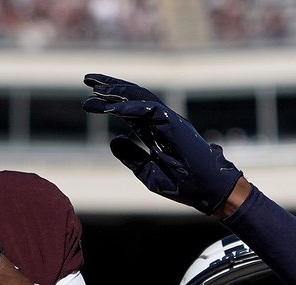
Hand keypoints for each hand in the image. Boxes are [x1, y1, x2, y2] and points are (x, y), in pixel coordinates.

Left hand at [82, 73, 242, 214]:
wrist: (209, 193)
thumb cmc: (184, 186)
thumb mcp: (148, 173)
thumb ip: (131, 157)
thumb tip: (113, 141)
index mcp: (154, 133)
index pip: (128, 112)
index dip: (108, 104)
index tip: (86, 102)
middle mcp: (161, 123)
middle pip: (132, 98)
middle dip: (109, 88)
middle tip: (87, 79)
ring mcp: (170, 122)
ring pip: (141, 99)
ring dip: (118, 92)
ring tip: (96, 88)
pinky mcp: (177, 126)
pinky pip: (152, 111)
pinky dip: (134, 107)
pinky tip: (116, 107)